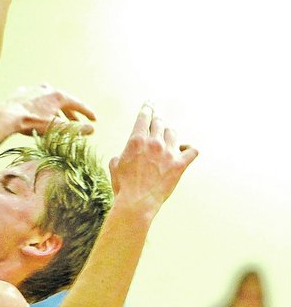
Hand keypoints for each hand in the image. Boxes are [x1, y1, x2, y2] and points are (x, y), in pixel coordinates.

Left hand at [0, 83, 95, 135]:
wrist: (5, 116)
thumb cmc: (31, 122)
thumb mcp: (55, 128)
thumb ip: (74, 129)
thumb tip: (91, 130)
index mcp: (58, 96)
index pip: (77, 104)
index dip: (87, 113)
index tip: (94, 120)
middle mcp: (47, 89)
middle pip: (64, 102)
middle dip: (72, 113)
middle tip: (78, 123)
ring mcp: (33, 89)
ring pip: (49, 100)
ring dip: (56, 110)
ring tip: (59, 120)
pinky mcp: (21, 92)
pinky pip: (35, 99)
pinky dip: (40, 106)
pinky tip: (39, 113)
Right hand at [109, 104, 197, 220]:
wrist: (137, 203)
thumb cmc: (123, 186)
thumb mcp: (114, 165)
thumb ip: (121, 153)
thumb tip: (125, 154)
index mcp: (136, 140)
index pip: (144, 116)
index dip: (147, 107)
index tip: (149, 103)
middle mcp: (154, 142)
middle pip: (160, 122)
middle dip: (157, 120)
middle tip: (157, 119)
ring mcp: (168, 153)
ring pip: (173, 134)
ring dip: (169, 134)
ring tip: (167, 137)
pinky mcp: (179, 165)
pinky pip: (191, 151)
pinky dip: (189, 149)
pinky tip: (187, 150)